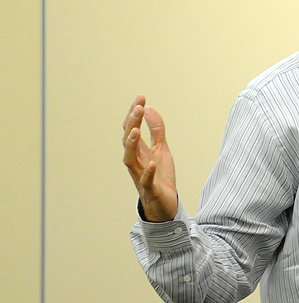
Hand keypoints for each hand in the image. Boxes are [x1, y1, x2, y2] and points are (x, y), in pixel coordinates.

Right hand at [121, 95, 177, 221]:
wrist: (165, 205)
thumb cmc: (160, 177)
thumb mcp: (161, 150)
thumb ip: (156, 130)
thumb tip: (150, 108)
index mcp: (139, 151)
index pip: (132, 129)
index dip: (134, 114)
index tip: (140, 97)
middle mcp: (136, 162)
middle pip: (128, 140)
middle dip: (132, 123)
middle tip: (138, 107)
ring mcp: (140, 176)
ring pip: (130, 159)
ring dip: (132, 145)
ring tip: (136, 131)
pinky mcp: (150, 190)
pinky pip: (146, 181)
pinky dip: (147, 172)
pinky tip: (152, 163)